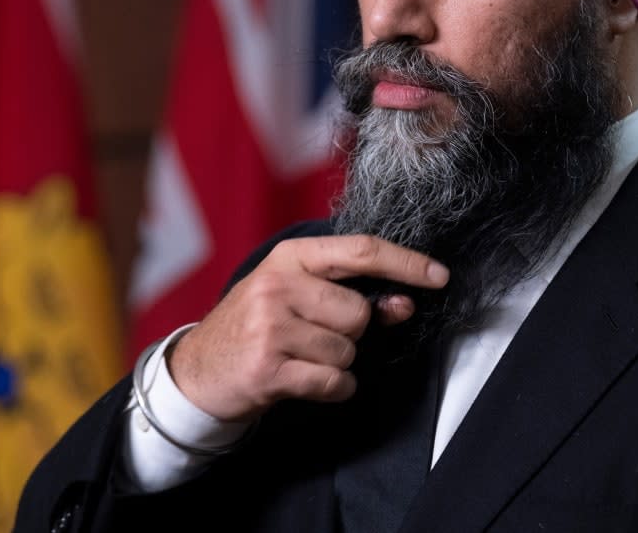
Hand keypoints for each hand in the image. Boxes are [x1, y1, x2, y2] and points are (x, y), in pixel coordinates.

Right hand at [167, 234, 449, 421]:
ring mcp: (271, 326)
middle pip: (359, 312)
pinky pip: (335, 381)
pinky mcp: (269, 368)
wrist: (198, 370)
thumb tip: (404, 305)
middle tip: (314, 335)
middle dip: (351, 332)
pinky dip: (332, 388)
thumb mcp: (296, 295)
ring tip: (300, 356)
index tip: (439, 275)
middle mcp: (279, 284)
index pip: (361, 250)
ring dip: (337, 362)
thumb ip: (350, 294)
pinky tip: (304, 380)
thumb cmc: (256, 326)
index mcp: (290, 256)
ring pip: (348, 350)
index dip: (406, 264)